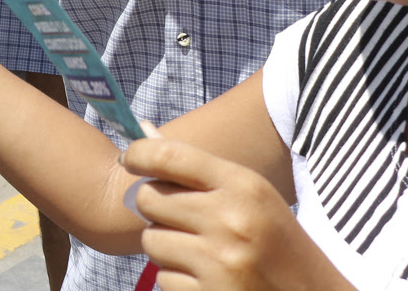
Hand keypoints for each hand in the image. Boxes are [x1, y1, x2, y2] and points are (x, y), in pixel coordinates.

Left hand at [123, 136, 350, 290]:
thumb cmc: (278, 244)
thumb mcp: (252, 196)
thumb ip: (197, 167)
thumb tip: (142, 131)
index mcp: (244, 187)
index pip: (169, 156)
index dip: (138, 154)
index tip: (129, 160)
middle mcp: (231, 221)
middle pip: (149, 198)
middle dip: (156, 208)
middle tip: (180, 219)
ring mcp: (220, 262)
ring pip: (151, 240)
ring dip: (166, 247)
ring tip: (199, 252)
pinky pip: (163, 278)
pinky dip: (177, 280)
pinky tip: (207, 279)